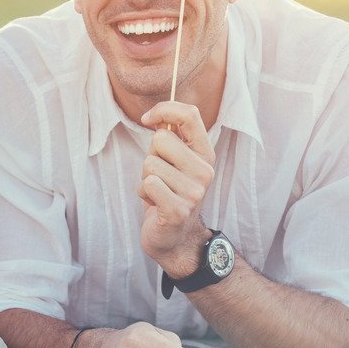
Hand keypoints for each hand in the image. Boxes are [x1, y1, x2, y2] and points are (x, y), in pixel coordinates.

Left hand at [136, 101, 215, 276]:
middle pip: (160, 140)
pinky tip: (155, 204)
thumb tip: (155, 115)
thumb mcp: (174, 161)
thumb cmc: (169, 192)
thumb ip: (170, 137)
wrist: (175, 238)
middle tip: (159, 176)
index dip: (164, 109)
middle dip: (150, 156)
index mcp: (205, 154)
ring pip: (150, 165)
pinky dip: (144, 192)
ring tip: (158, 192)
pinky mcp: (179, 210)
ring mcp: (194, 192)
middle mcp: (205, 171)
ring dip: (145, 179)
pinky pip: (148, 184)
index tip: (148, 119)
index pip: (189, 115)